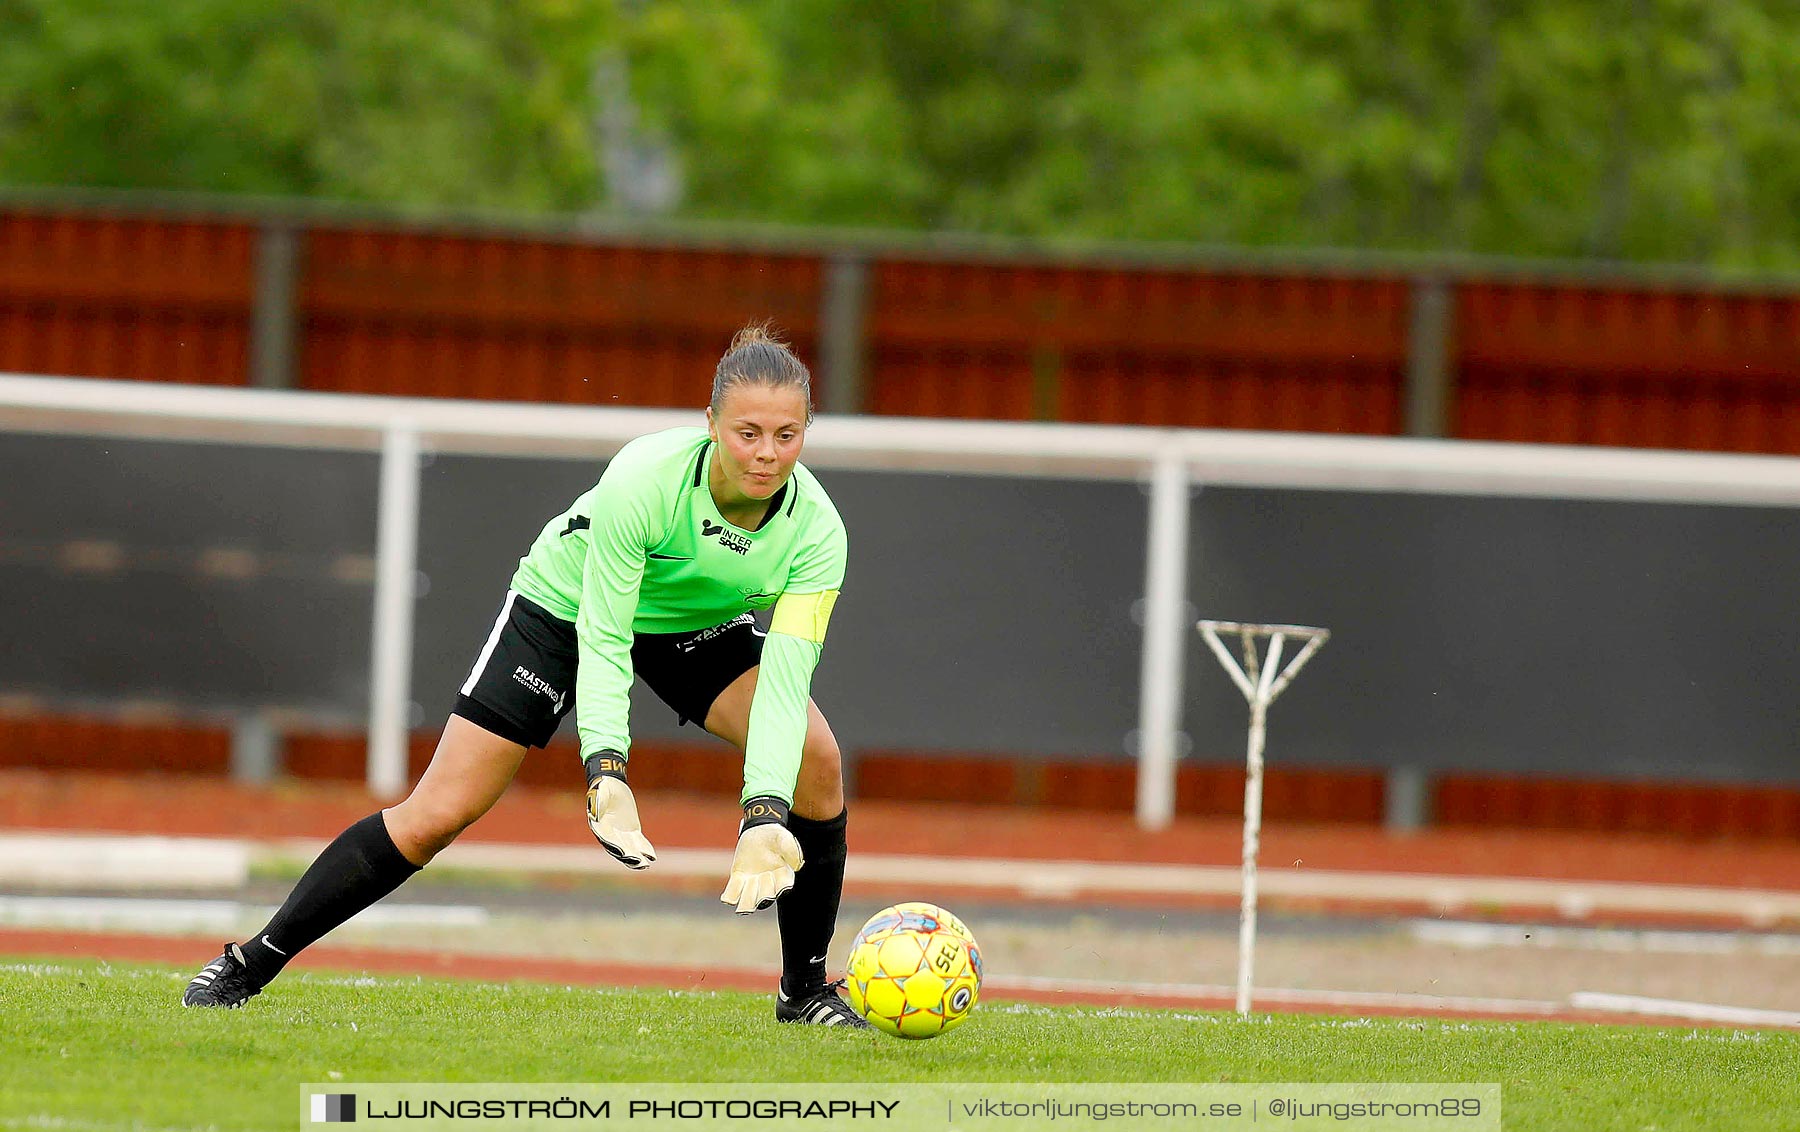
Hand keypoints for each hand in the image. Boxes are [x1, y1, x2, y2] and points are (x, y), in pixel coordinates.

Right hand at [585, 752, 655, 869]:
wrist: (612, 784)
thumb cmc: (604, 786)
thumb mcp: (601, 791)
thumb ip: (598, 802)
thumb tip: (594, 814)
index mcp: (599, 826)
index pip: (607, 839)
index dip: (615, 847)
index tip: (624, 853)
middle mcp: (609, 834)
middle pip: (619, 849)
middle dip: (629, 856)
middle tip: (639, 862)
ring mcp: (621, 834)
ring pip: (629, 849)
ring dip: (637, 858)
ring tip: (645, 865)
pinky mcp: (632, 831)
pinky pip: (639, 842)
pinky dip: (645, 849)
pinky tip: (652, 856)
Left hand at [720, 796, 803, 913]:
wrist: (758, 832)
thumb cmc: (774, 837)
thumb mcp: (783, 838)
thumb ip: (791, 849)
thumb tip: (797, 866)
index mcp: (783, 875)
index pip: (783, 886)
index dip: (781, 887)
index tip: (778, 880)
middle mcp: (768, 883)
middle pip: (766, 895)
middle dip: (764, 893)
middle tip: (762, 879)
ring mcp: (752, 883)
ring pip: (750, 899)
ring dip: (747, 902)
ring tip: (743, 909)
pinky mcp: (739, 879)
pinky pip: (733, 892)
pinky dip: (730, 897)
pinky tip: (726, 899)